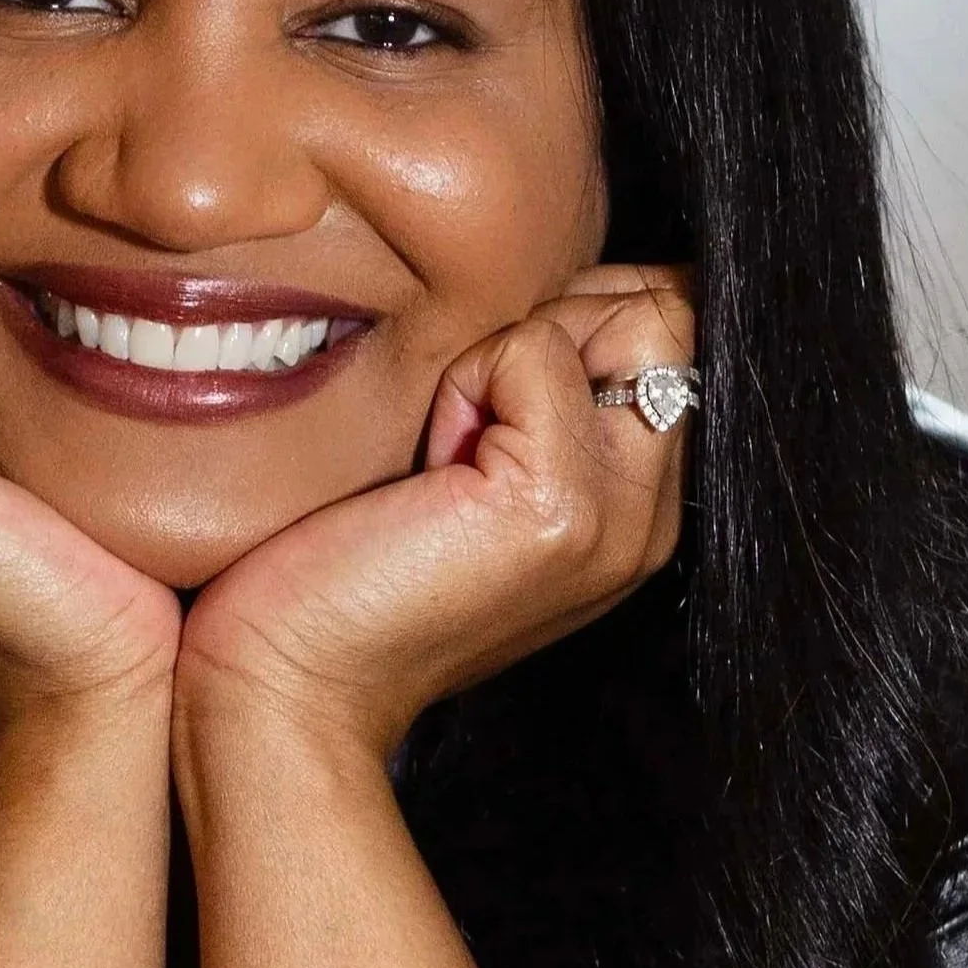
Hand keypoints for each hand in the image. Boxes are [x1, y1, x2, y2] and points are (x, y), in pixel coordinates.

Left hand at [175, 265, 695, 760]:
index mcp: (635, 502)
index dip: (588, 310)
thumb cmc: (347, 565)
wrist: (290, 683)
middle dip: (555, 317)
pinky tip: (427, 462)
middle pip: (666, 313)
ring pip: (618, 320)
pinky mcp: (561, 508)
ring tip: (444, 444)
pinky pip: (537, 352)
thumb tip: (560, 284)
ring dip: (506, 350)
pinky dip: (466, 380)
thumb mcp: (465, 456)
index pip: (676, 330)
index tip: (495, 375)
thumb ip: (538, 387)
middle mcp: (648, 513)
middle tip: (463, 409)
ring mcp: (619, 517)